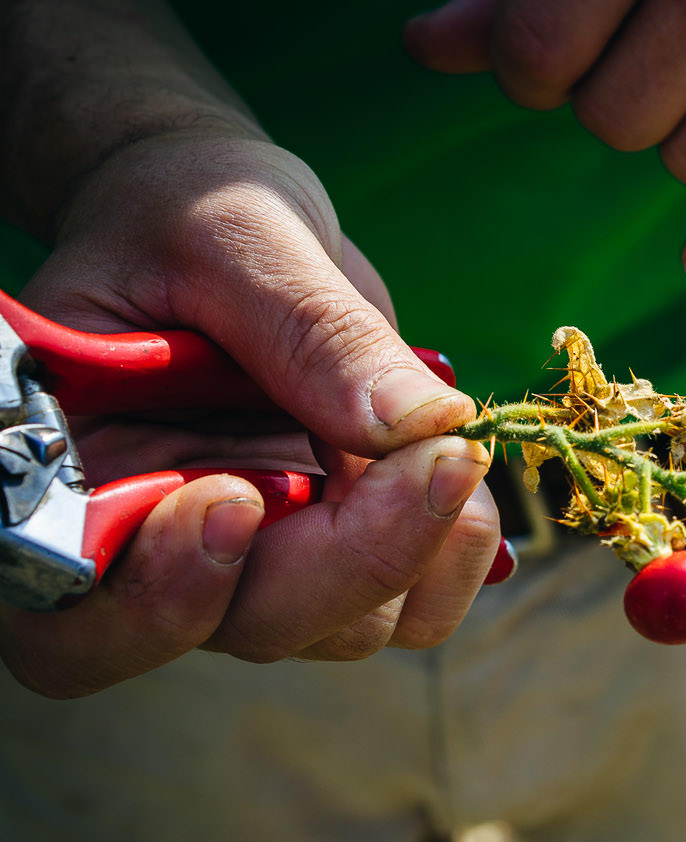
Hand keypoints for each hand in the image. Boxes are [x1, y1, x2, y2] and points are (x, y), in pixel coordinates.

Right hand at [0, 131, 500, 697]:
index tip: (242, 497)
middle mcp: (153, 547)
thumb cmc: (190, 212)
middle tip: (436, 458)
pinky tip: (459, 470)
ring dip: (418, 550)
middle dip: (352, 560)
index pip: (77, 616)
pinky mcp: (331, 549)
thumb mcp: (238, 238)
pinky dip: (454, 557)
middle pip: (246, 626)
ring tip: (443, 443)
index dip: (162, 594)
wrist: (224, 216)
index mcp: (71, 478)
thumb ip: (312, 330)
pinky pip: (410, 609)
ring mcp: (250, 562)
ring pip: (341, 629)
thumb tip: (425, 425)